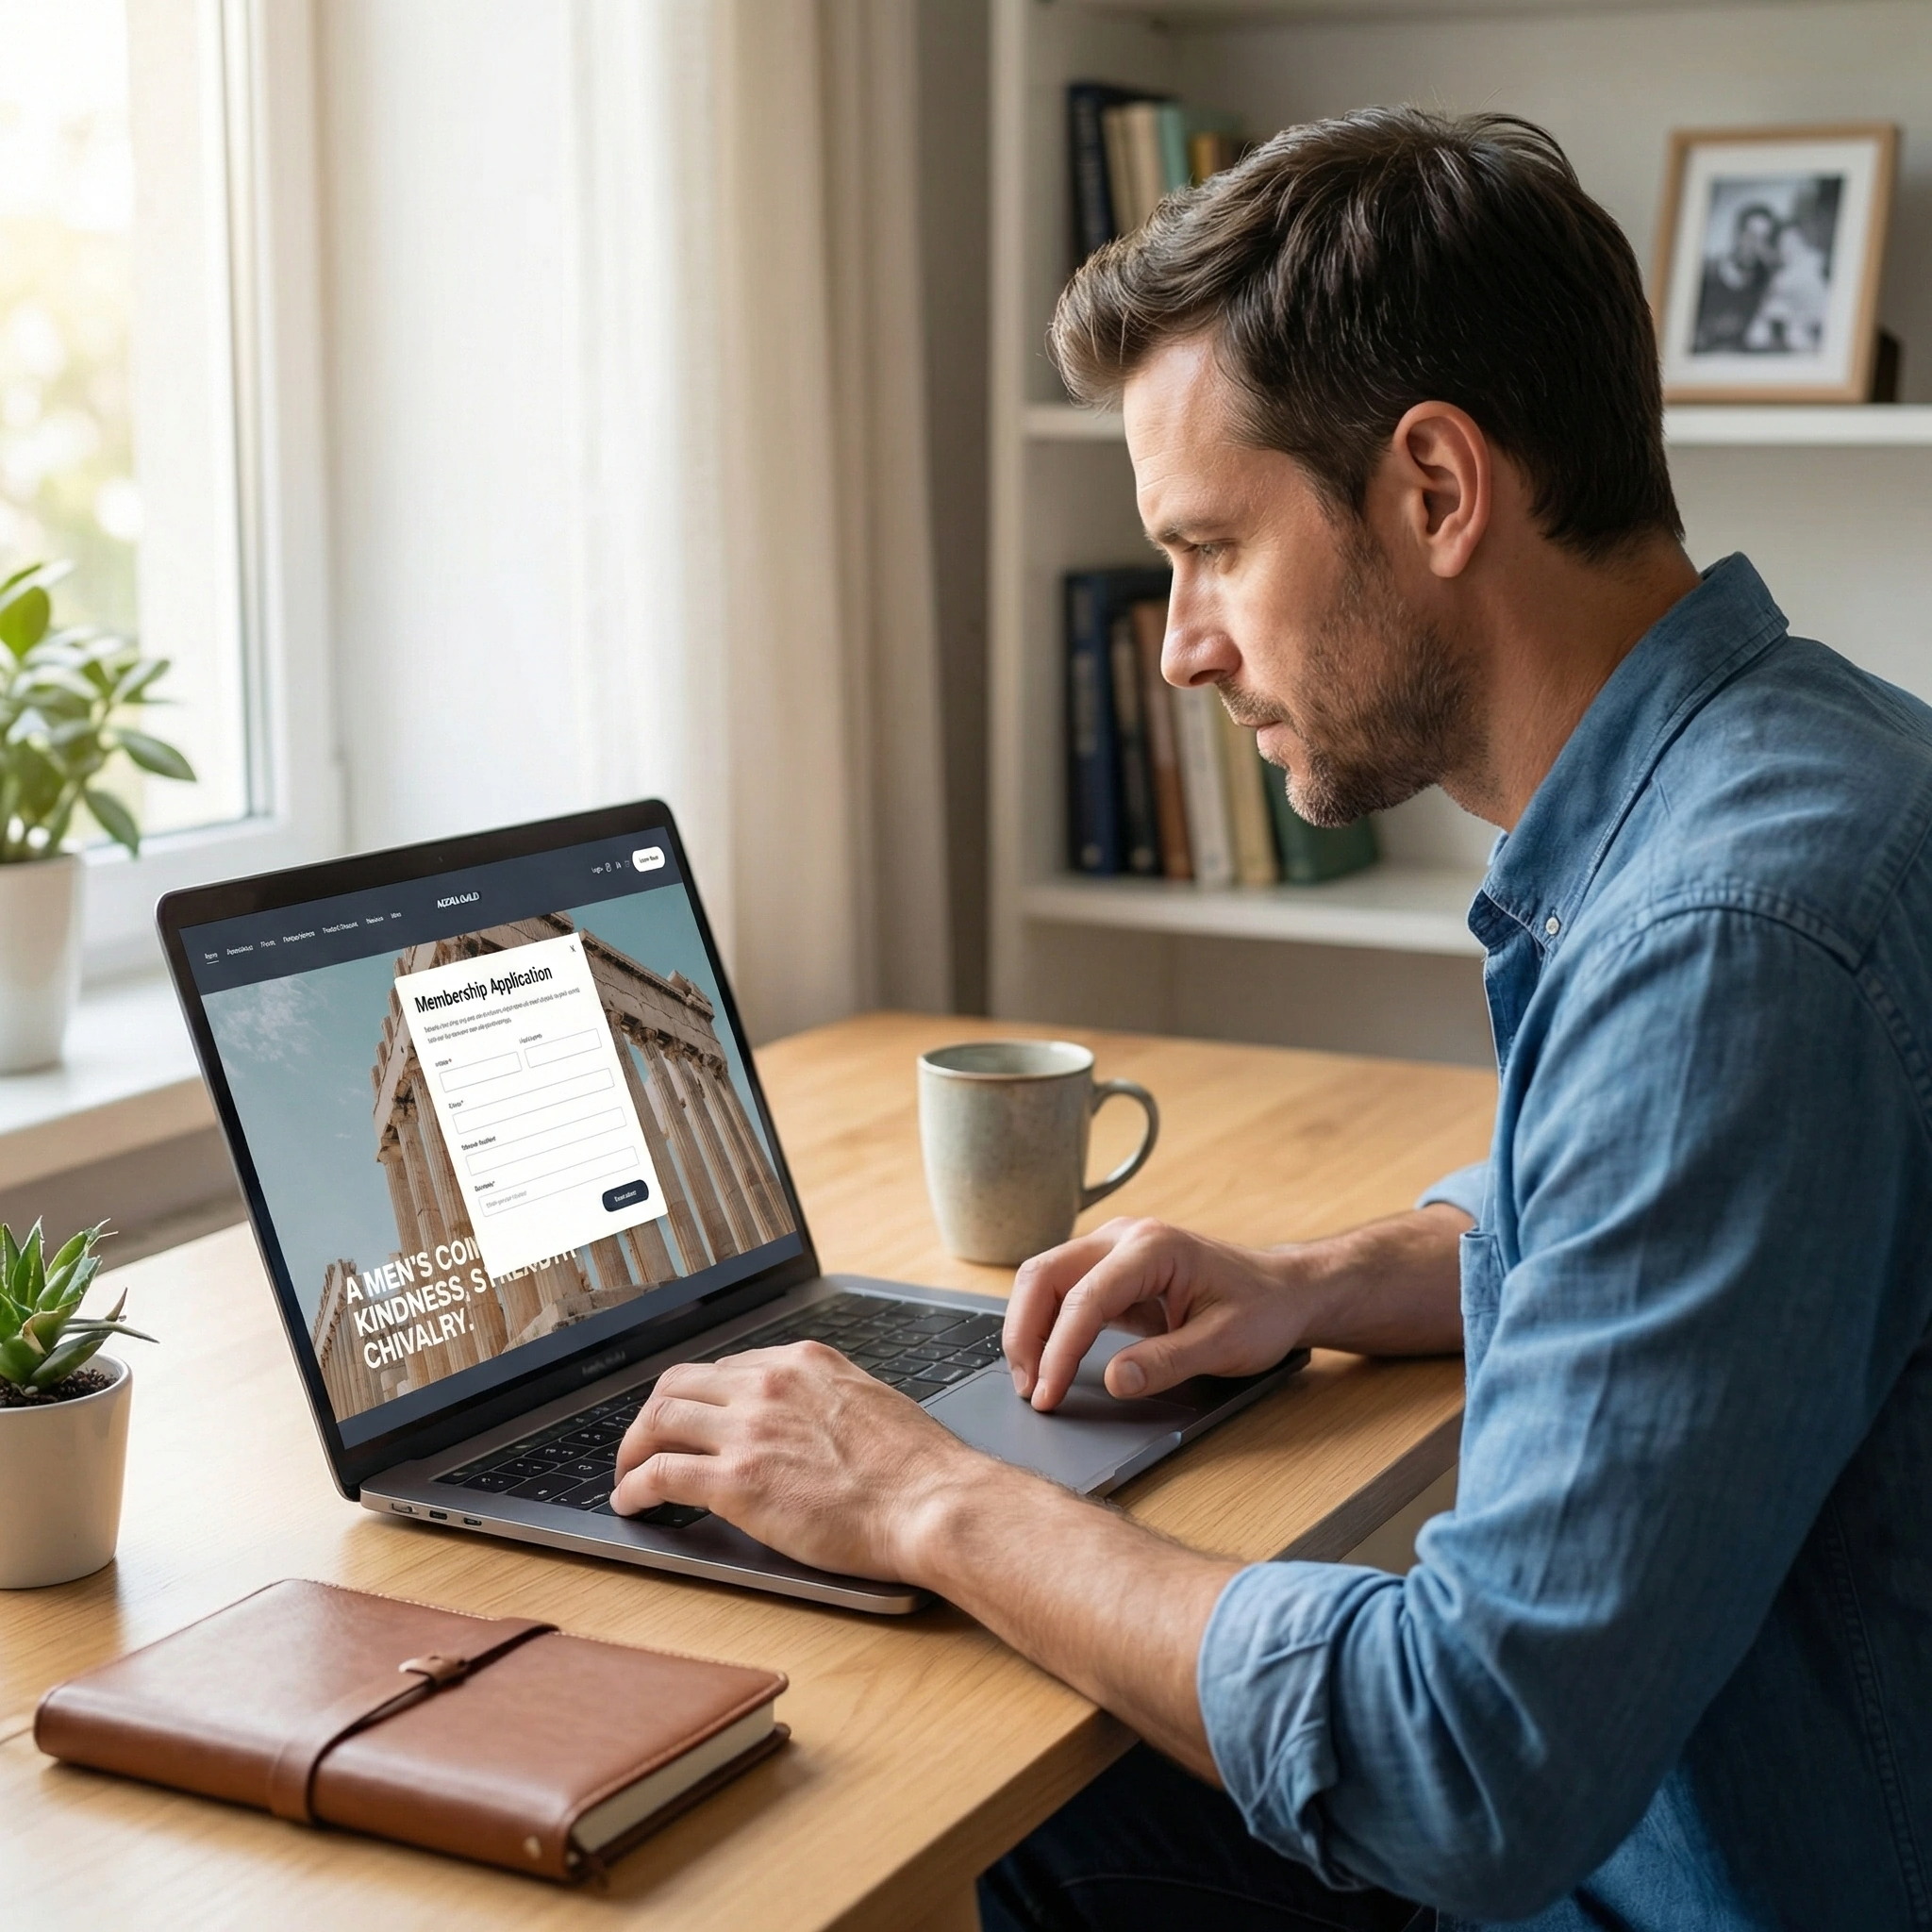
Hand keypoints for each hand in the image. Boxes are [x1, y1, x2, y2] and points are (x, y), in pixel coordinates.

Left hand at [610, 1343, 992, 1579]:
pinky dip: (633, 1488)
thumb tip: (808, 1422)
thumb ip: (826, 1401)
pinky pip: (660, 1475)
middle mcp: (768, 1385)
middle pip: (678, 1384)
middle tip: (645, 1444)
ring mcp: (748, 1430)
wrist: (932, 1501)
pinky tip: (632, 1504)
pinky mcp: (736, 1482)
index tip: (692, 1421)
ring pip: (659, 1422)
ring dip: (633, 1449)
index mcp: (802, 1362)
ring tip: (628, 1474)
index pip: (726, 1369)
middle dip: (653, 1416)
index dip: (699, 1398)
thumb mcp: (868, 1403)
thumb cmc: (918, 1468)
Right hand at [1004, 1217, 1311, 1411]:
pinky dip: (1046, 1325)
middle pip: (1044, 1275)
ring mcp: (1114, 1249)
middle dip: (1026, 1333)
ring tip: (1034, 1381)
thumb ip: (1168, 1362)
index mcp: (1152, 1247)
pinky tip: (1048, 1360)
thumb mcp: (1225, 1344)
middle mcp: (1124, 1237)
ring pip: (1045, 1279)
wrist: (1284, 1290)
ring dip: (1029, 1328)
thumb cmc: (1262, 1310)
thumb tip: (1115, 1381)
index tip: (1048, 1395)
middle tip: (1030, 1390)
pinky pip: (1062, 1291)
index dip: (1059, 1350)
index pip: (1084, 1298)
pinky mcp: (1111, 1270)